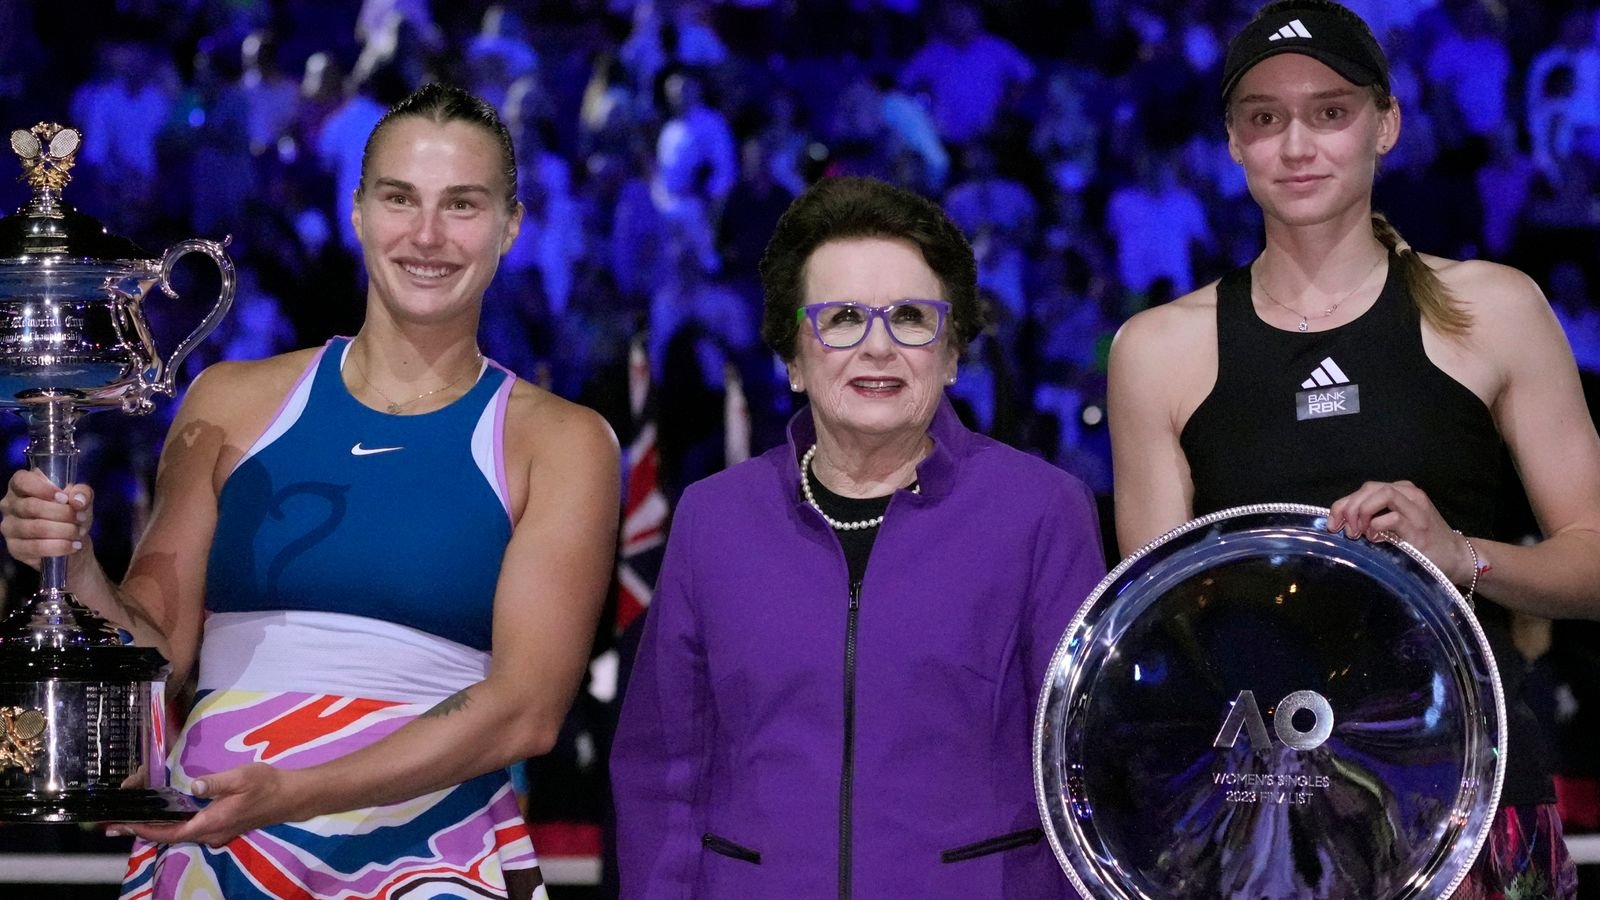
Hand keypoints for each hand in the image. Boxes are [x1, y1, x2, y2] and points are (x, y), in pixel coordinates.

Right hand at [0, 469, 92, 568]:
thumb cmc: (70, 514)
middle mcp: (9, 506)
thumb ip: (82, 493)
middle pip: (31, 506)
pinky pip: (36, 548)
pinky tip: (72, 546)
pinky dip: (59, 547)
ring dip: (64, 531)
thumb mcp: (81, 499)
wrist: (72, 541)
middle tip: (81, 518)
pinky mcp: (14, 548)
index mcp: (21, 487)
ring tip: (79, 532)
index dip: (43, 488)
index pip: (22, 481)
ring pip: (35, 528)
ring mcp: (9, 528)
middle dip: (62, 513)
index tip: (65, 498)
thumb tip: (77, 500)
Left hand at [114, 763, 296, 847]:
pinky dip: (172, 826)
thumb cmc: (266, 785)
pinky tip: (166, 817)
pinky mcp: (222, 827)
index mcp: (210, 822)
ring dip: (157, 829)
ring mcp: (217, 832)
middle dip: (143, 830)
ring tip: (134, 820)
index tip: (121, 826)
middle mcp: (210, 833)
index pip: (169, 832)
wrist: (289, 796)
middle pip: (170, 836)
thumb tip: (192, 786)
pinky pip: (190, 830)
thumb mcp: (241, 777)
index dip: (144, 830)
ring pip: (179, 834)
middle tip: (117, 824)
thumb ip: (215, 783)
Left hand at [1327, 480, 1471, 582]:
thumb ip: (1372, 517)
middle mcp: (1409, 495)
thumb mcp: (1394, 524)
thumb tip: (1340, 522)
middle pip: (1369, 489)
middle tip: (1344, 530)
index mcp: (1401, 491)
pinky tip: (1374, 540)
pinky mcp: (1420, 528)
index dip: (1343, 504)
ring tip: (1358, 533)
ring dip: (1362, 512)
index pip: (1365, 489)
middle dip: (1349, 508)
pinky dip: (1377, 527)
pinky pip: (1393, 518)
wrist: (1455, 557)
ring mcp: (1417, 510)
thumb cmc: (1419, 542)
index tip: (1332, 524)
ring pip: (1382, 494)